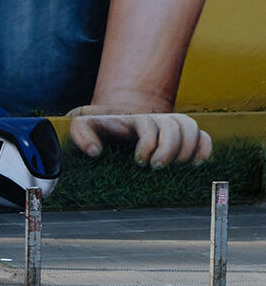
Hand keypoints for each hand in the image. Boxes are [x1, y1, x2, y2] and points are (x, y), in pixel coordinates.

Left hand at [67, 107, 211, 166]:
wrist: (114, 121)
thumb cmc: (98, 128)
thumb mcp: (83, 126)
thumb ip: (81, 134)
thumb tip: (94, 152)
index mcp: (134, 118)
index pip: (149, 126)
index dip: (148, 145)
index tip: (139, 162)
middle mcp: (156, 119)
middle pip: (174, 126)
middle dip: (169, 149)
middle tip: (156, 167)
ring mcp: (171, 125)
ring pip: (191, 128)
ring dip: (188, 149)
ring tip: (176, 167)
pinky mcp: (182, 135)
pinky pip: (202, 136)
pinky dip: (204, 148)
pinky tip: (197, 164)